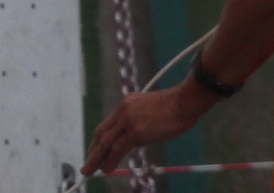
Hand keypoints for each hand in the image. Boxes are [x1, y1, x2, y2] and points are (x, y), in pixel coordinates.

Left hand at [85, 79, 216, 175]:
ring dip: (96, 158)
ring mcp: (129, 120)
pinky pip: (118, 148)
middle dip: (94, 150)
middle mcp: (124, 109)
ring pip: (106, 142)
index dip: (100, 139)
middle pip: (102, 132)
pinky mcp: (136, 131)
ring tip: (89, 171)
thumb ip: (140, 121)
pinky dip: (110, 160)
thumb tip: (134, 139)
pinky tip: (107, 169)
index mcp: (127, 103)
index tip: (96, 150)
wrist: (185, 101)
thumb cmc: (177, 107)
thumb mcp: (152, 110)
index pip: (108, 123)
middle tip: (87, 164)